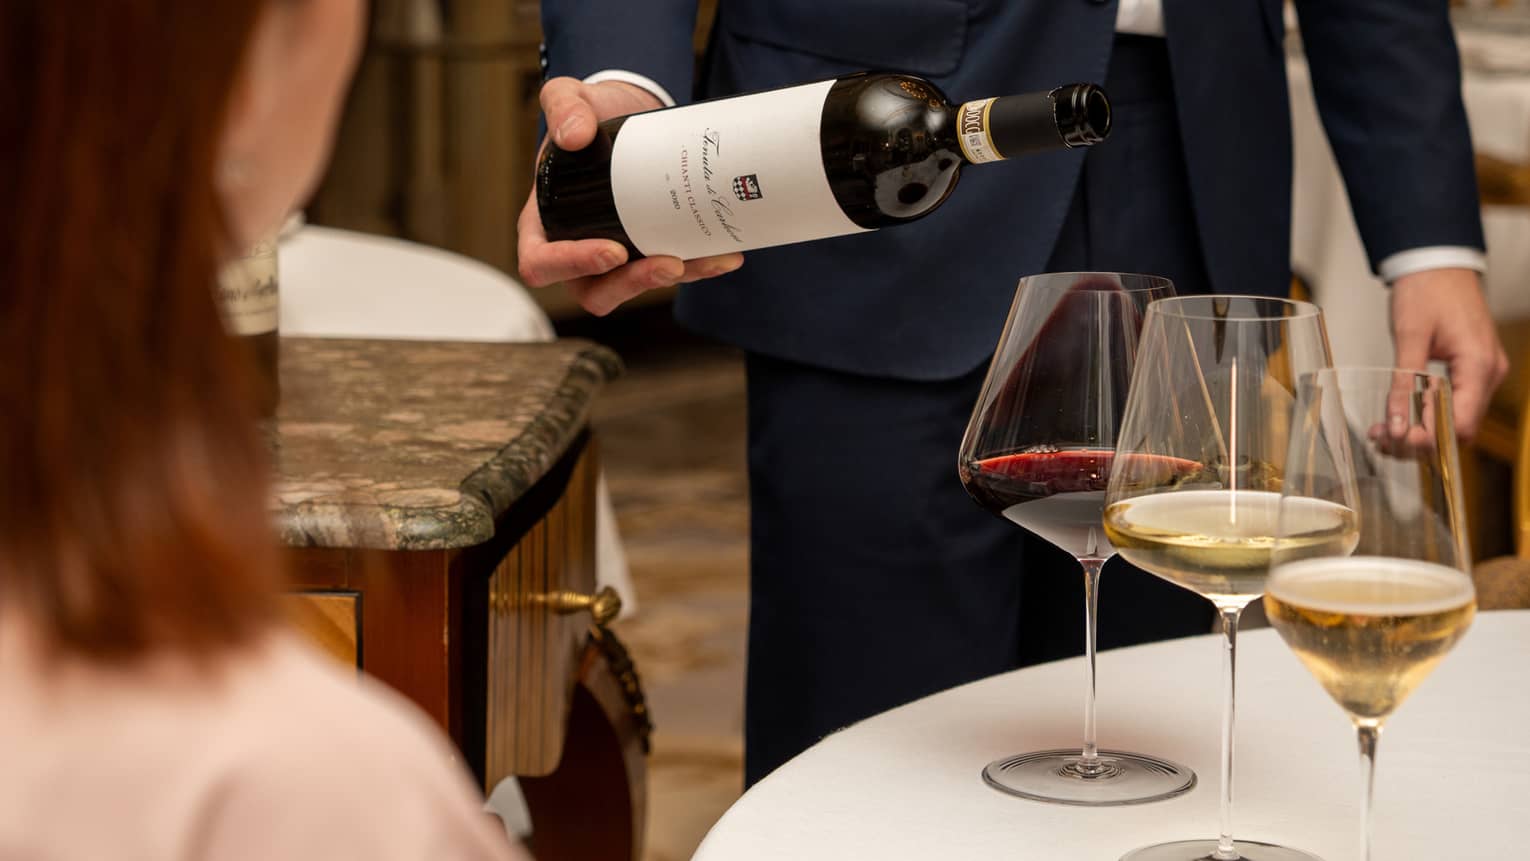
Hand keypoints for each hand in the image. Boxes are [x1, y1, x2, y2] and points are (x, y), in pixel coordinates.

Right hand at [517, 77, 743, 315]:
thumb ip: (563, 106)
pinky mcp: (646, 253)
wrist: (629, 113)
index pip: (542, 262)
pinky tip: (724, 254)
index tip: (613, 251)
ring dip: (672, 280)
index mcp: (543, 223)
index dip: (572, 266)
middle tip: (670, 263)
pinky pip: (668, 272)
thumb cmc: (589, 115)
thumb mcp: (570, 97)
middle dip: (633, 285)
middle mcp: (574, 248)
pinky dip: (698, 267)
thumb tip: (573, 135)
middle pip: (593, 291)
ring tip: (706, 259)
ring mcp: (612, 257)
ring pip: (635, 288)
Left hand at [1389, 267, 1508, 440]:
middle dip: (1421, 439)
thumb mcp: (1409, 336)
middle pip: (1460, 427)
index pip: (1461, 423)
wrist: (1438, 262)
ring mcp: (1484, 372)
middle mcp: (1489, 373)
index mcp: (1479, 365)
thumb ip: (1403, 382)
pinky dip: (1430, 413)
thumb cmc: (1427, 289)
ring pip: (1457, 418)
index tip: (1396, 440)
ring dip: (1422, 429)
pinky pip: (1456, 402)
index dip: (1430, 439)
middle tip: (1382, 438)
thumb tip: (1395, 424)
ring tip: (1383, 430)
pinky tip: (1400, 415)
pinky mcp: (1473, 369)